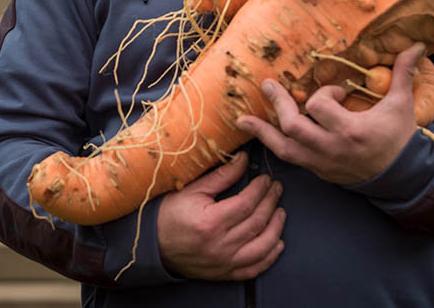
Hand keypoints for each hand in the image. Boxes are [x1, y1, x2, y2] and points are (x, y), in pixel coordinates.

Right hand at [156, 151, 285, 279]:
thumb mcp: (192, 190)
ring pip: (262, 247)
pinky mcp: (224, 273)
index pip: (247, 204)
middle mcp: (219, 246)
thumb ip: (221, 176)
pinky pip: (254, 269)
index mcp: (210, 222)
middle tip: (276, 189)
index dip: (260, 189)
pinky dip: (270, 257)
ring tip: (280, 211)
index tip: (266, 179)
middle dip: (271, 203)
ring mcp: (224, 263)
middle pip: (257, 222)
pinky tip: (277, 243)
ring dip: (276, 228)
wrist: (153, 245)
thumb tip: (244, 159)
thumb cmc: (170, 214)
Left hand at [236, 44, 424, 183]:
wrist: (402, 177)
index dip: (325, 93)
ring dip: (263, 131)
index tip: (337, 92)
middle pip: (294, 126)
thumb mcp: (401, 105)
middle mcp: (331, 148)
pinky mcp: (318, 170)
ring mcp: (322, 162)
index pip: (320, 106)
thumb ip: (403, 74)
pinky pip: (289, 159)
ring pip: (284, 148)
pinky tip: (257, 135)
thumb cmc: (400, 138)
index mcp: (350, 130)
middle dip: (279, 104)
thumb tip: (417, 44)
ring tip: (243, 119)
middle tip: (268, 84)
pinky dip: (272, 145)